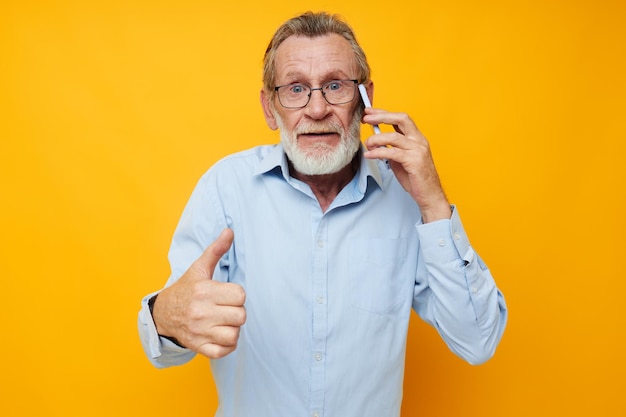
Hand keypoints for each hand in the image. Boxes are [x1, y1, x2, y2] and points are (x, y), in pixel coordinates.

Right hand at [152, 228, 245, 358]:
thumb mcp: (199, 268)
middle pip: (241, 316)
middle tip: (226, 308)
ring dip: (233, 329)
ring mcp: (199, 332)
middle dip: (236, 311)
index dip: (237, 295)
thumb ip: (216, 250)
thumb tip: (230, 231)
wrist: (162, 314)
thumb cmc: (186, 289)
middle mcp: (201, 313)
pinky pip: (224, 351)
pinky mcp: (199, 347)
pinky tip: (222, 334)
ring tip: (224, 321)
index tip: (227, 294)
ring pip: (234, 335)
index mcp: (204, 291)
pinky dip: (227, 345)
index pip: (240, 296)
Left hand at [362, 108, 451, 222]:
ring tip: (367, 143)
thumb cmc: (415, 178)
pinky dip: (378, 152)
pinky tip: (370, 155)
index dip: (384, 113)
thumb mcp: (401, 159)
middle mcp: (419, 141)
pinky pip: (392, 153)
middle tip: (366, 118)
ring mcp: (418, 150)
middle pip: (401, 119)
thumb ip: (392, 148)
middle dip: (382, 116)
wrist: (429, 194)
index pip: (401, 119)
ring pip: (394, 136)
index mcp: (417, 138)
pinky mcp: (414, 161)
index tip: (370, 112)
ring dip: (377, 138)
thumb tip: (376, 140)